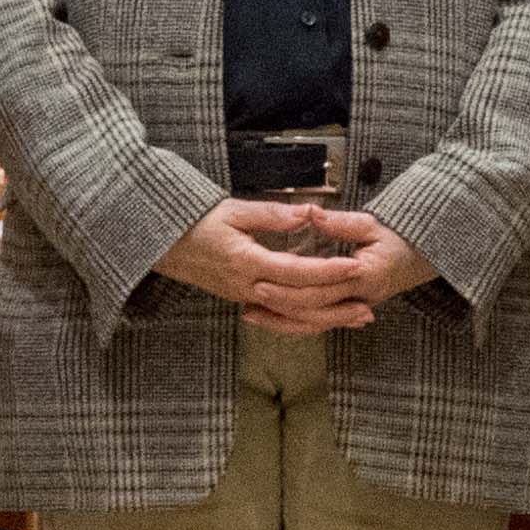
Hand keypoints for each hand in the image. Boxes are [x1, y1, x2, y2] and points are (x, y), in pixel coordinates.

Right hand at [159, 194, 410, 333]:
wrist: (160, 243)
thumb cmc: (196, 221)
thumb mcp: (234, 209)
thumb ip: (274, 214)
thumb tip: (310, 213)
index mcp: (247, 262)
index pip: (296, 272)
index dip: (328, 271)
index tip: (354, 265)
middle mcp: (247, 287)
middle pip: (299, 302)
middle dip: (336, 303)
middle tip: (368, 300)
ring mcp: (244, 298)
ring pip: (292, 316)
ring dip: (327, 318)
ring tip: (358, 317)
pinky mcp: (243, 300)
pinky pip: (280, 317)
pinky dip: (306, 320)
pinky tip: (326, 319)